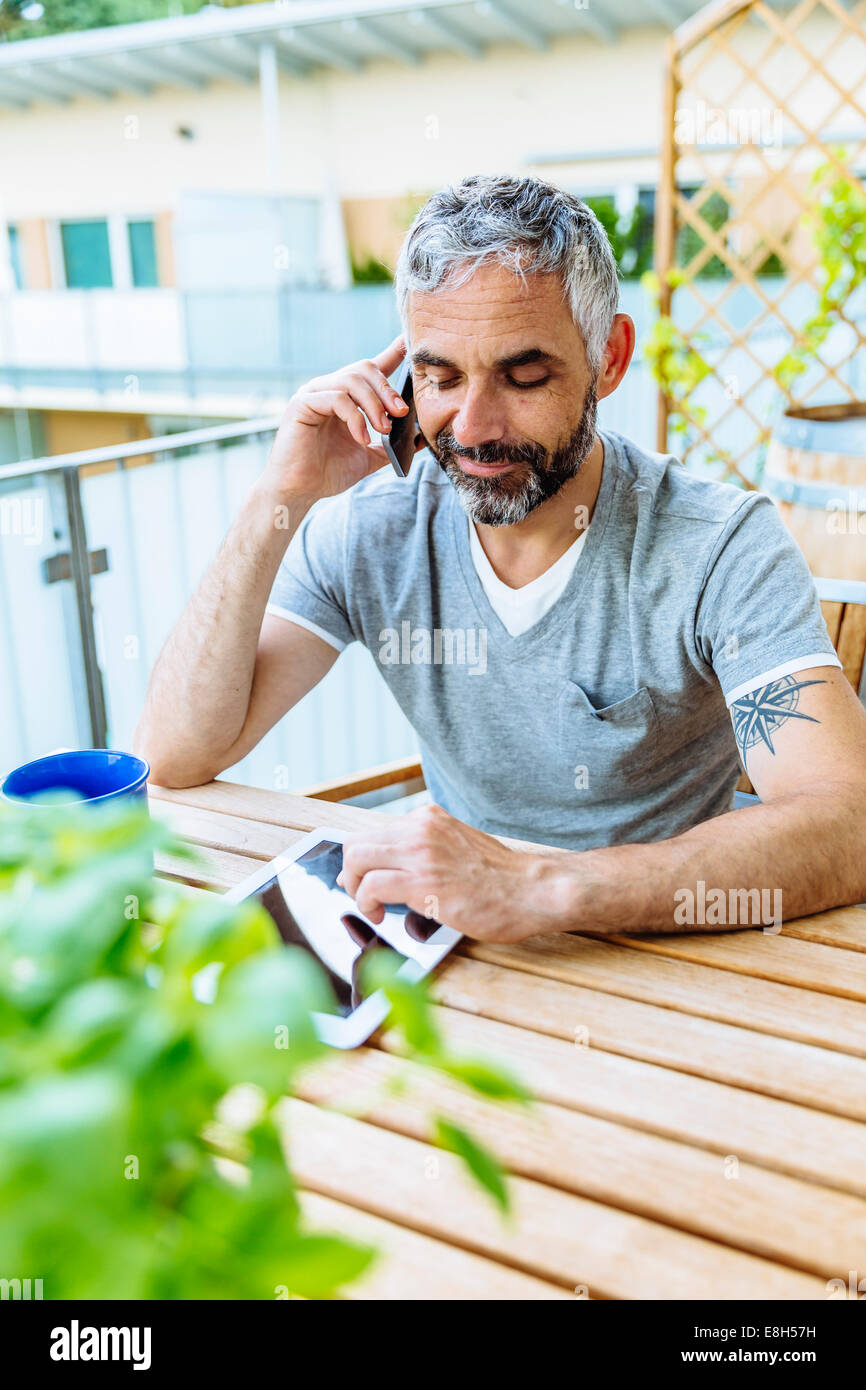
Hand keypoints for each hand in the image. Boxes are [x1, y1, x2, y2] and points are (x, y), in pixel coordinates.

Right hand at [262, 335, 408, 502]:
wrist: (299, 491)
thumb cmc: (328, 473)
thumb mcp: (369, 457)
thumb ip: (390, 445)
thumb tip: (419, 439)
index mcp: (345, 397)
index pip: (370, 369)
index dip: (392, 353)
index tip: (408, 342)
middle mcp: (329, 389)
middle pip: (365, 369)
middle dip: (388, 389)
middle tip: (401, 413)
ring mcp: (314, 393)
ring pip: (352, 381)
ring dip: (374, 404)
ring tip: (383, 429)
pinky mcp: (301, 403)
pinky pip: (336, 398)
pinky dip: (354, 417)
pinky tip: (361, 438)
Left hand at [335, 803, 567, 944]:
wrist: (532, 889)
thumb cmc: (501, 879)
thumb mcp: (458, 847)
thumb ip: (426, 850)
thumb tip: (392, 866)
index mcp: (428, 818)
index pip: (374, 832)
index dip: (362, 859)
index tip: (360, 877)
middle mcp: (421, 829)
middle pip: (357, 843)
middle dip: (352, 872)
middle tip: (361, 894)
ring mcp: (421, 853)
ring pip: (357, 860)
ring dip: (355, 888)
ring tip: (372, 906)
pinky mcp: (423, 882)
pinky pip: (371, 887)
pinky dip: (366, 903)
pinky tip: (381, 915)